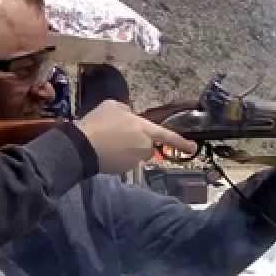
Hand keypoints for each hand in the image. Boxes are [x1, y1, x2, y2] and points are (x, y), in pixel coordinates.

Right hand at [77, 100, 197, 174]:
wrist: (81, 146)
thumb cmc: (99, 122)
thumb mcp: (113, 106)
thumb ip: (127, 112)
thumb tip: (129, 117)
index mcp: (145, 130)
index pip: (167, 136)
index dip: (181, 142)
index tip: (194, 148)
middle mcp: (144, 147)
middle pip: (146, 145)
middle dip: (137, 141)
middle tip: (117, 133)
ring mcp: (133, 161)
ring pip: (134, 153)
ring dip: (126, 148)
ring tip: (107, 140)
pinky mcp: (122, 170)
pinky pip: (123, 161)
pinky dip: (117, 157)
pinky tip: (104, 150)